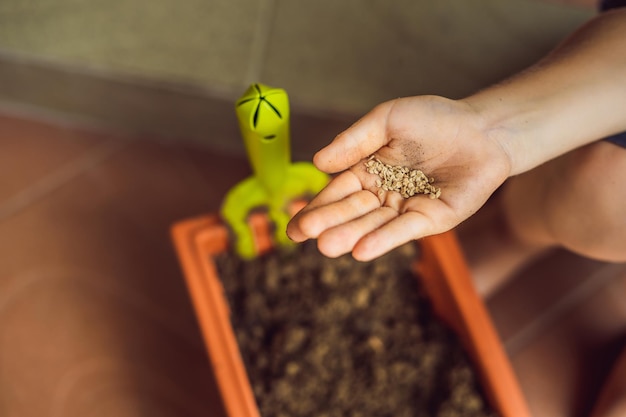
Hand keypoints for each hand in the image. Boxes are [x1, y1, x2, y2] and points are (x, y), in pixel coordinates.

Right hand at [287, 95, 511, 260]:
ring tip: (327, 247)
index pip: (336, 192)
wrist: (483, 130)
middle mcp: (382, 194)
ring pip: (373, 224)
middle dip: (327, 223)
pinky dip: (383, 240)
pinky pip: (403, 230)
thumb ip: (354, 140)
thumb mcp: (388, 120)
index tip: (294, 226)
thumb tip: (318, 162)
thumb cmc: (435, 119)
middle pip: (351, 211)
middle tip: (302, 236)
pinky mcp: (430, 220)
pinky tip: (361, 251)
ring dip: (350, 236)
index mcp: (367, 171)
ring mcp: (405, 209)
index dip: (315, 208)